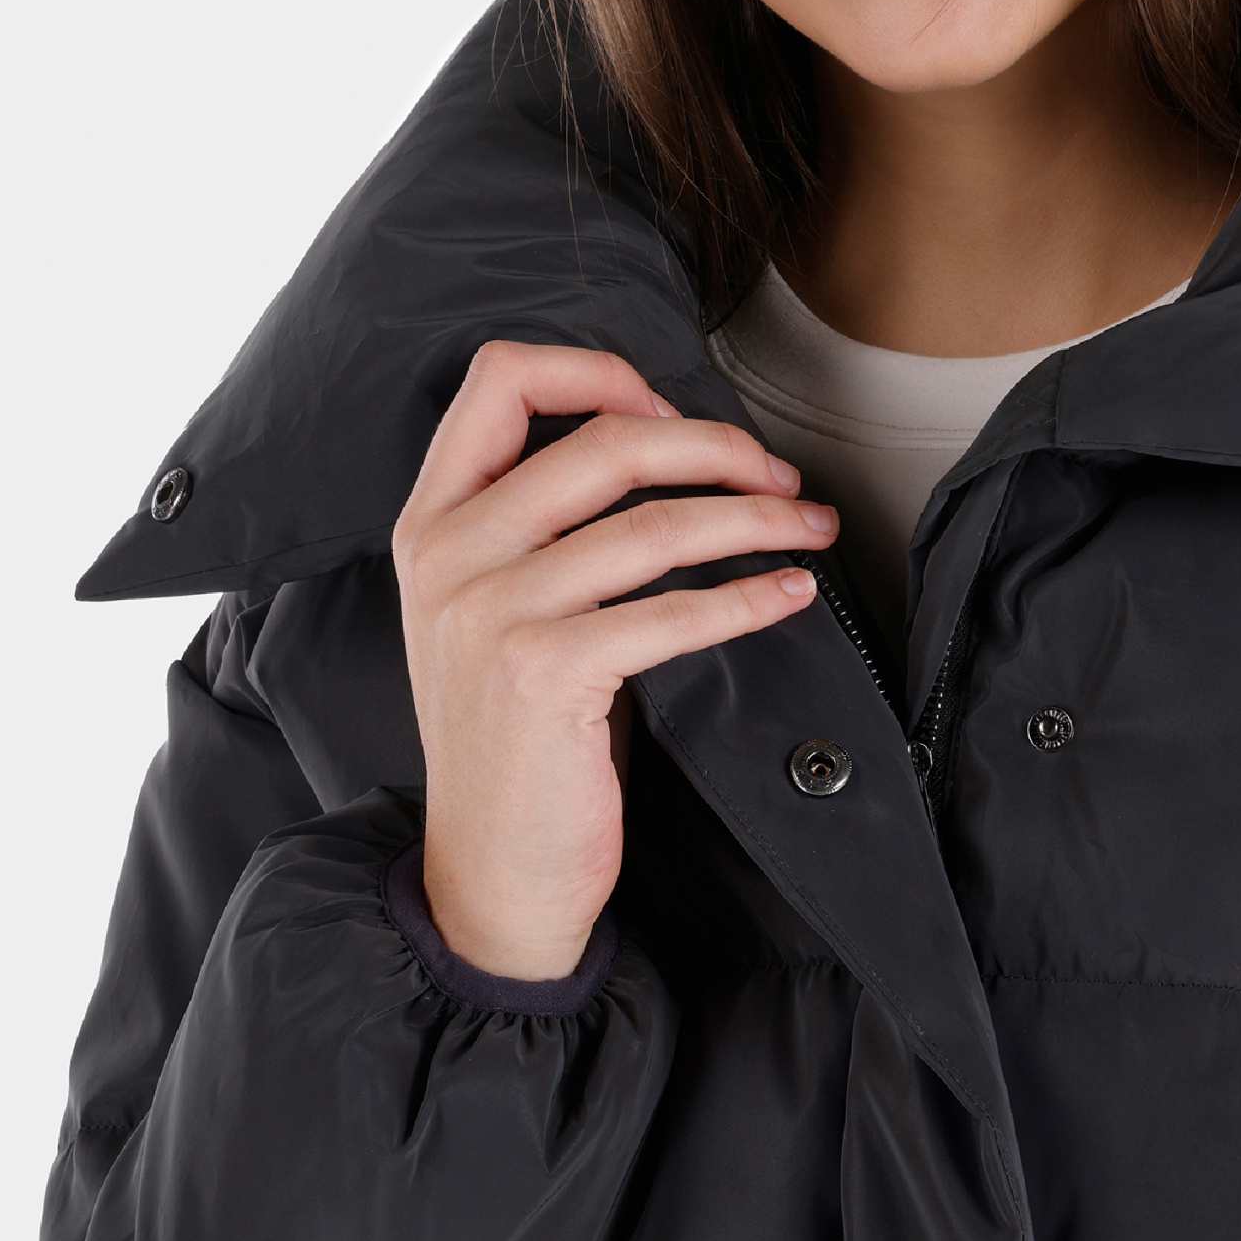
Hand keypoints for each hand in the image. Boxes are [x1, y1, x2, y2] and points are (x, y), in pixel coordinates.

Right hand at [391, 341, 835, 980]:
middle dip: (716, 446)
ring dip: (755, 519)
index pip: (499, 379)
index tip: (673, 410)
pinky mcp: (542, 675)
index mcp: (432, 520)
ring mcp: (490, 614)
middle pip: (604, 442)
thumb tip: (664, 442)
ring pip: (654, 525)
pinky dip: (748, 596)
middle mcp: (450, 554)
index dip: (600, 371)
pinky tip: (789, 593)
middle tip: (779, 475)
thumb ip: (537, 523)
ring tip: (809, 528)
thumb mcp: (490, 609)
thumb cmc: (517, 734)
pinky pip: (673, 611)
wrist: (490, 870)